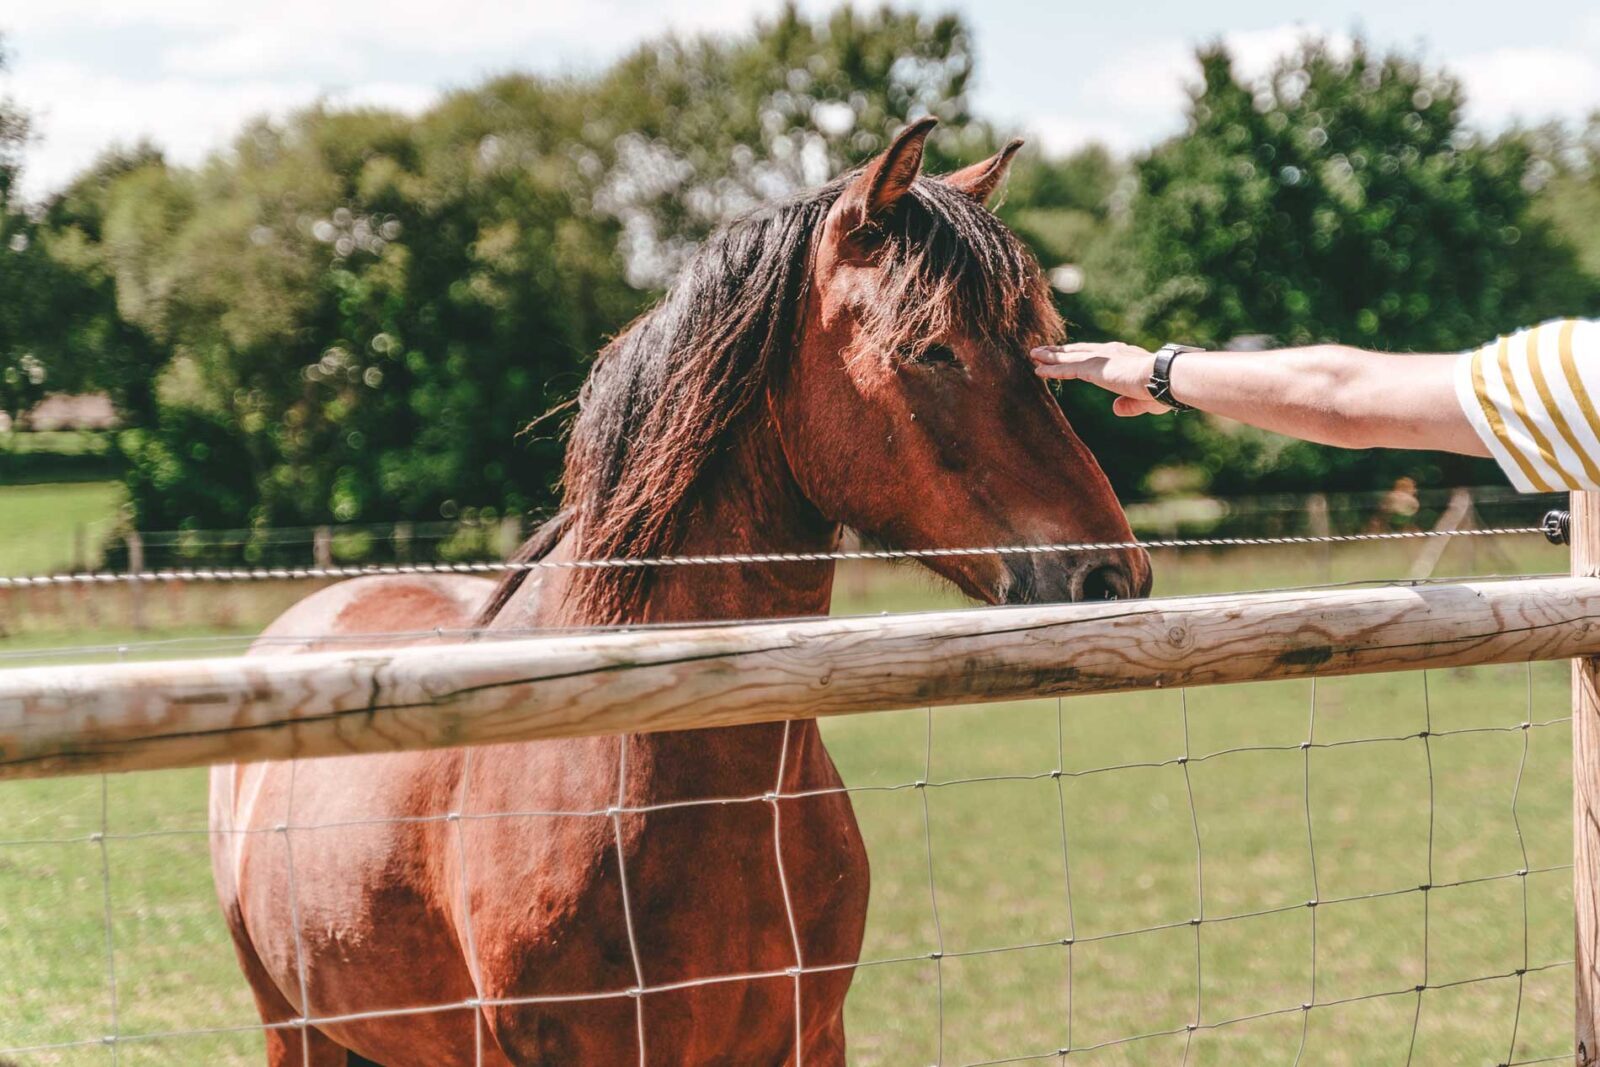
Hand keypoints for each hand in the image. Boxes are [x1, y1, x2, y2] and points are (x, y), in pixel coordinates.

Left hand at [1030, 342, 1171, 416]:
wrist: (1165, 378)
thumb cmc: (1163, 389)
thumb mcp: (1144, 401)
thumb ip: (1128, 405)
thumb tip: (1115, 409)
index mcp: (1124, 357)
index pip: (1097, 354)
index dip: (1081, 354)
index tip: (1070, 354)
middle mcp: (1111, 353)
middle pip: (1079, 350)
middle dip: (1061, 351)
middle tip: (1045, 350)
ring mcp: (1101, 359)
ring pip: (1069, 356)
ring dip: (1050, 356)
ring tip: (1033, 355)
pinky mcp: (1094, 368)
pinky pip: (1067, 368)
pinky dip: (1051, 369)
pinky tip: (1038, 370)